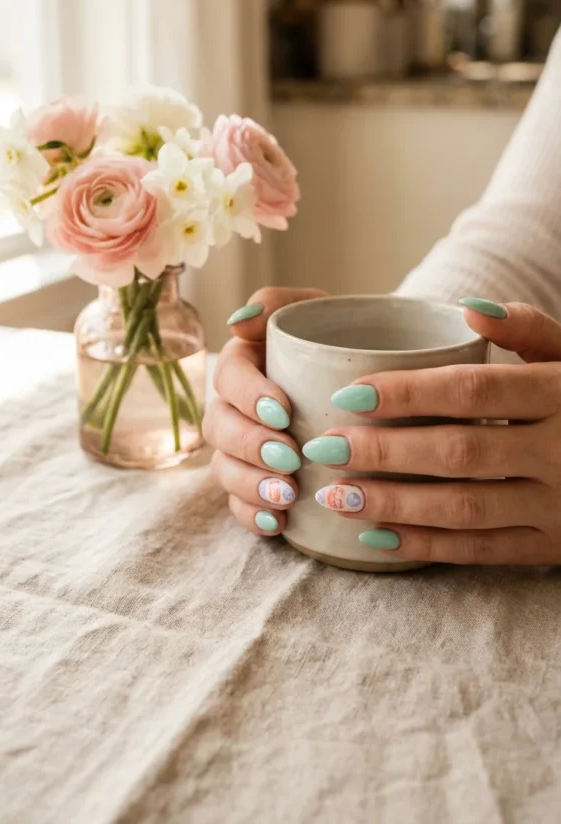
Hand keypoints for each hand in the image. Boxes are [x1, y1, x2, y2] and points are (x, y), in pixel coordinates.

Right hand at [203, 286, 326, 536]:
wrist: (375, 375)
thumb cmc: (343, 338)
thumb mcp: (317, 311)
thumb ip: (278, 304)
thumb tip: (238, 322)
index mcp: (243, 363)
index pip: (228, 377)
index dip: (248, 396)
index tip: (284, 410)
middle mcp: (235, 407)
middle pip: (220, 428)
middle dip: (250, 445)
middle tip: (290, 458)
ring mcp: (242, 449)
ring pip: (225, 469)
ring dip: (251, 484)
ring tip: (287, 495)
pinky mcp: (257, 483)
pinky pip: (239, 505)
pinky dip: (253, 515)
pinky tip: (278, 523)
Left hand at [305, 301, 560, 564]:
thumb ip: (528, 328)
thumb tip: (465, 308)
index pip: (472, 391)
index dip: (406, 393)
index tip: (346, 395)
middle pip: (460, 452)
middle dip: (385, 453)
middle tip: (322, 448)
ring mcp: (560, 505)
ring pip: (467, 509)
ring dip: (395, 505)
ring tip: (335, 496)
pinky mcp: (555, 546)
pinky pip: (485, 551)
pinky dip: (429, 546)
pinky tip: (377, 538)